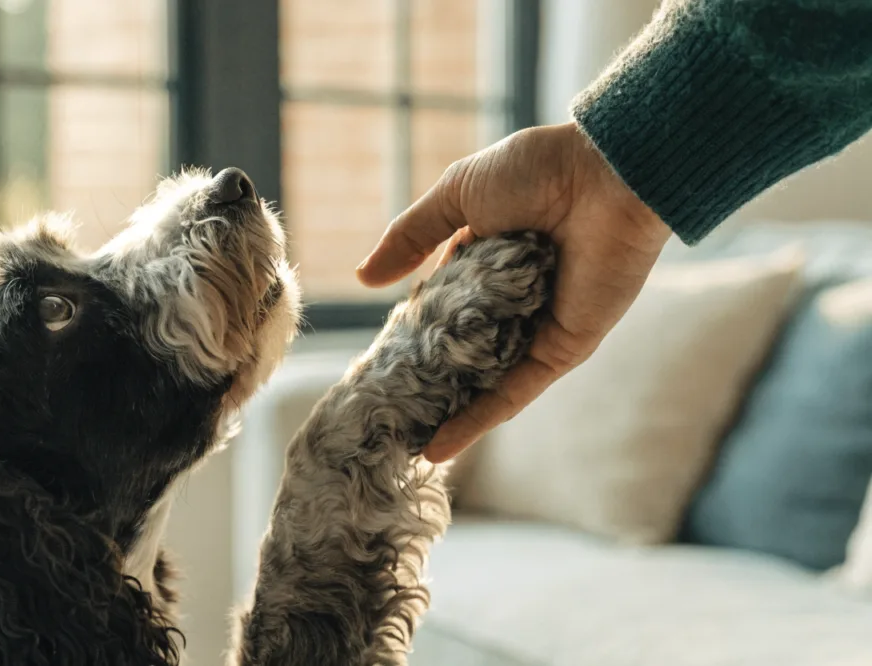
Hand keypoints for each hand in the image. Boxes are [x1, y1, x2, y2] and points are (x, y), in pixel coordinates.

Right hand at [356, 122, 671, 462]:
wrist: (606, 176)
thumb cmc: (537, 171)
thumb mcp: (457, 194)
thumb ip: (411, 236)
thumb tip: (363, 277)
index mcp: (486, 260)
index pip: (440, 306)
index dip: (411, 331)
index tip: (379, 359)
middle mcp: (510, 299)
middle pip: (459, 349)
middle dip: (425, 379)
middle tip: (383, 411)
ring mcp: (535, 328)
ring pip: (482, 380)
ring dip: (445, 412)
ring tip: (400, 442)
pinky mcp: (560, 350)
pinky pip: (514, 393)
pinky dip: (477, 421)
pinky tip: (439, 446)